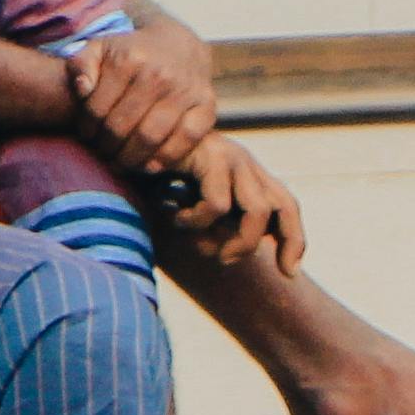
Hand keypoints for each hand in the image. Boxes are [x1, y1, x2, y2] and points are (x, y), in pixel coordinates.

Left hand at [64, 22, 220, 180]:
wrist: (178, 44)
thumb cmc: (131, 53)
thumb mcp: (100, 48)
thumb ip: (80, 65)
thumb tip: (82, 89)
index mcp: (128, 60)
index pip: (98, 108)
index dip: (87, 128)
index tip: (86, 136)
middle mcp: (158, 75)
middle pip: (123, 126)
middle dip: (107, 146)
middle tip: (103, 153)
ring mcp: (185, 91)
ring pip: (151, 136)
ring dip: (131, 158)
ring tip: (122, 162)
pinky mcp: (207, 105)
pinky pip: (186, 139)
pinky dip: (166, 158)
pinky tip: (150, 165)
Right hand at [157, 133, 303, 277]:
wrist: (121, 142)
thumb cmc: (150, 180)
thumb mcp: (191, 205)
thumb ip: (215, 224)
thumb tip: (232, 252)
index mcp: (246, 171)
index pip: (286, 205)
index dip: (293, 239)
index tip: (288, 272)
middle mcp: (244, 160)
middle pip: (281, 208)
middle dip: (258, 242)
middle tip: (224, 260)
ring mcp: (230, 154)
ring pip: (257, 211)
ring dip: (232, 240)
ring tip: (199, 244)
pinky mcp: (210, 154)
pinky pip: (218, 205)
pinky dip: (197, 222)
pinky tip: (173, 215)